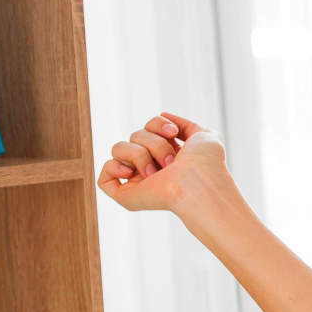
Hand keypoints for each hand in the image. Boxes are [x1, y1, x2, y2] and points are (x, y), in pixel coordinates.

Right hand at [96, 112, 228, 213]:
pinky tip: (131, 173)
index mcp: (167, 155)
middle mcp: (152, 167)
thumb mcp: (204, 134)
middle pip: (135, 135)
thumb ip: (187, 124)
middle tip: (172, 161)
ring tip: (158, 172)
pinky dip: (114, 168)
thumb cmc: (207, 163)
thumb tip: (165, 116)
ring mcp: (138, 181)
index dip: (158, 125)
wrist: (200, 183)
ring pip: (118, 148)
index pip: (149, 127)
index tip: (173, 133)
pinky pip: (104, 177)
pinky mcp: (126, 195)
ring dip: (140, 154)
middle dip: (154, 143)